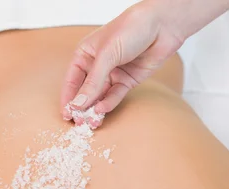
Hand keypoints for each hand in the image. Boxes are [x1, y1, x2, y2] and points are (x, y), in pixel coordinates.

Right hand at [60, 0, 183, 124]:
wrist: (162, 25)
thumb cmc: (130, 29)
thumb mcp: (107, 55)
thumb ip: (92, 82)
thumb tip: (78, 104)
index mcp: (85, 54)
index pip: (72, 80)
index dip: (68, 98)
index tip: (66, 114)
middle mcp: (97, 65)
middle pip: (85, 91)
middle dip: (82, 107)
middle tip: (79, 123)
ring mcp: (113, 74)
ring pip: (100, 96)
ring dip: (95, 109)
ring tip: (91, 122)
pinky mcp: (127, 80)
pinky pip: (115, 95)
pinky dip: (109, 103)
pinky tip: (103, 110)